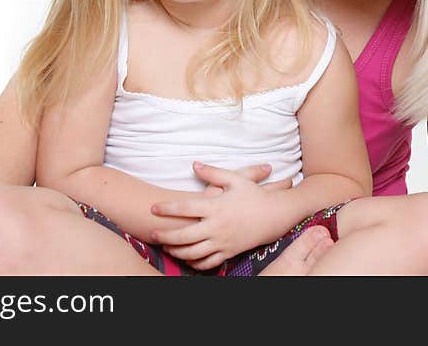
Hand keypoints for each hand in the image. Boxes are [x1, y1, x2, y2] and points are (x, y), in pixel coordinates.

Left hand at [150, 162, 290, 269]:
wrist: (275, 215)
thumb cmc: (254, 195)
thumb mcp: (235, 179)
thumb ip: (213, 172)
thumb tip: (194, 164)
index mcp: (216, 207)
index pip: (185, 208)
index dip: (167, 209)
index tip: (153, 208)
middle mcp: (217, 226)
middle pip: (184, 235)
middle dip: (165, 235)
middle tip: (152, 233)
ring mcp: (223, 242)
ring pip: (194, 252)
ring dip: (177, 251)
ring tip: (166, 246)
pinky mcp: (229, 252)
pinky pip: (209, 262)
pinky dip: (195, 263)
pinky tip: (187, 259)